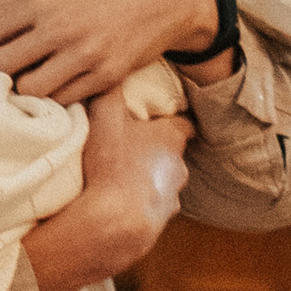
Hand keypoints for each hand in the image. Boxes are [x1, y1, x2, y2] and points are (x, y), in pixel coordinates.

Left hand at [0, 0, 222, 104]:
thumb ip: (17, 1)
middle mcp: (60, 27)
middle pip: (1, 66)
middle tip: (5, 62)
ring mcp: (84, 55)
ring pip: (28, 90)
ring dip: (24, 84)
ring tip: (30, 74)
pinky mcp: (105, 77)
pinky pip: (62, 99)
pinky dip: (54, 93)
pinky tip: (57, 79)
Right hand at [23, 92, 189, 290]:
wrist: (111, 224)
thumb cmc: (113, 164)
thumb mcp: (106, 116)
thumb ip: (108, 88)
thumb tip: (108, 65)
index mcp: (170, 140)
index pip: (184, 123)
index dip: (173, 117)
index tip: (161, 114)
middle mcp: (177, 170)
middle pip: (171, 154)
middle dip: (154, 149)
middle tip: (129, 142)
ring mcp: (169, 201)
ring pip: (161, 183)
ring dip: (145, 179)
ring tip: (118, 175)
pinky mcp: (155, 226)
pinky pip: (147, 209)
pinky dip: (136, 205)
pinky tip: (114, 203)